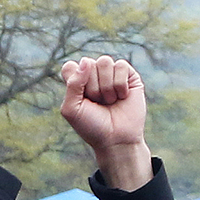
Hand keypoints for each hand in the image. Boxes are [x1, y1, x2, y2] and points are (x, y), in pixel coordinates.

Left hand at [60, 56, 151, 186]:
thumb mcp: (72, 109)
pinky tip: (121, 96)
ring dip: (106, 86)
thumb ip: (72, 84)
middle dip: (92, 87)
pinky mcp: (129, 75)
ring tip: (109, 101)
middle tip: (98, 103)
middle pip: (88, 63)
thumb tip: (86, 61)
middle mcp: (93, 75)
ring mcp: (111, 74)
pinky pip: (121, 65)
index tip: (81, 98)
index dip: (74, 80)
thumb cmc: (91, 126)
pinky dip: (119, 84)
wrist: (116, 138)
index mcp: (76, 82)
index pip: (70, 66)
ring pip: (105, 62)